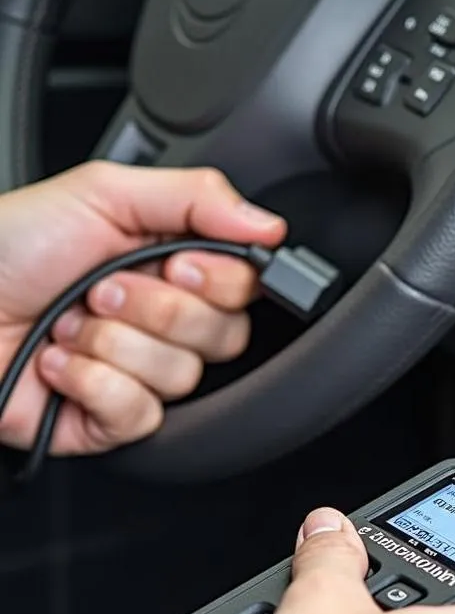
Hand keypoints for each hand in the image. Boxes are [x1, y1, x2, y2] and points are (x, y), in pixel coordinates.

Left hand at [0, 161, 286, 454]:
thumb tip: (269, 225)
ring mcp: (141, 374)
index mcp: (172, 268)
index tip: (173, 262)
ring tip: (70, 326)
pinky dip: (93, 383)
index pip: (245, 289)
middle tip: (103, 289)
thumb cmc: (8, 247)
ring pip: (181, 376)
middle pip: (226, 336)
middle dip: (157, 309)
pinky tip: (60, 364)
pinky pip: (142, 414)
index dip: (218, 281)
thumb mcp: (103, 193)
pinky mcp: (115, 420)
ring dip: (113, 344)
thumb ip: (197, 197)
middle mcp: (164, 323)